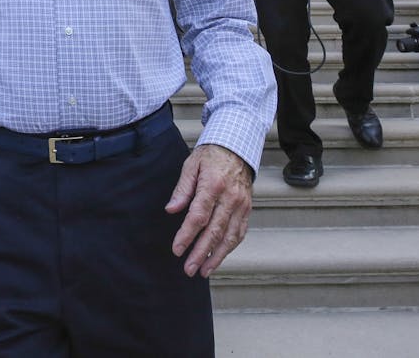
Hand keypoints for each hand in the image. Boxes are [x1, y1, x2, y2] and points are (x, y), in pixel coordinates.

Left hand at [165, 144, 252, 277]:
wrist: (237, 147)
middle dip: (201, 253)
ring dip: (217, 257)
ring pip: (230, 237)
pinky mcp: (247, 209)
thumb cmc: (210, 156)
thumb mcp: (191, 165)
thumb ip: (182, 189)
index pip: (198, 216)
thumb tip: (171, 210)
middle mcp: (230, 198)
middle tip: (189, 269)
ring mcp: (241, 205)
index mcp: (213, 185)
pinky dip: (229, 247)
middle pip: (215, 231)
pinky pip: (239, 233)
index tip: (177, 250)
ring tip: (204, 271)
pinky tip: (218, 257)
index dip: (187, 235)